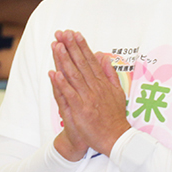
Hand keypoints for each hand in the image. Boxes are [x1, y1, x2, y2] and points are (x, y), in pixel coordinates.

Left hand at [49, 30, 129, 157]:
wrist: (116, 138)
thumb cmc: (115, 117)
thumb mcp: (118, 92)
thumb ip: (110, 74)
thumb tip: (103, 57)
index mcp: (102, 83)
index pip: (90, 60)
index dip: (81, 46)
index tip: (74, 34)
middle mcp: (95, 87)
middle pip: (81, 64)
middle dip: (71, 47)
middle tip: (63, 33)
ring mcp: (87, 98)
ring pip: (74, 75)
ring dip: (64, 60)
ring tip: (57, 46)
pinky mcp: (80, 110)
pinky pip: (69, 94)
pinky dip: (61, 83)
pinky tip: (54, 73)